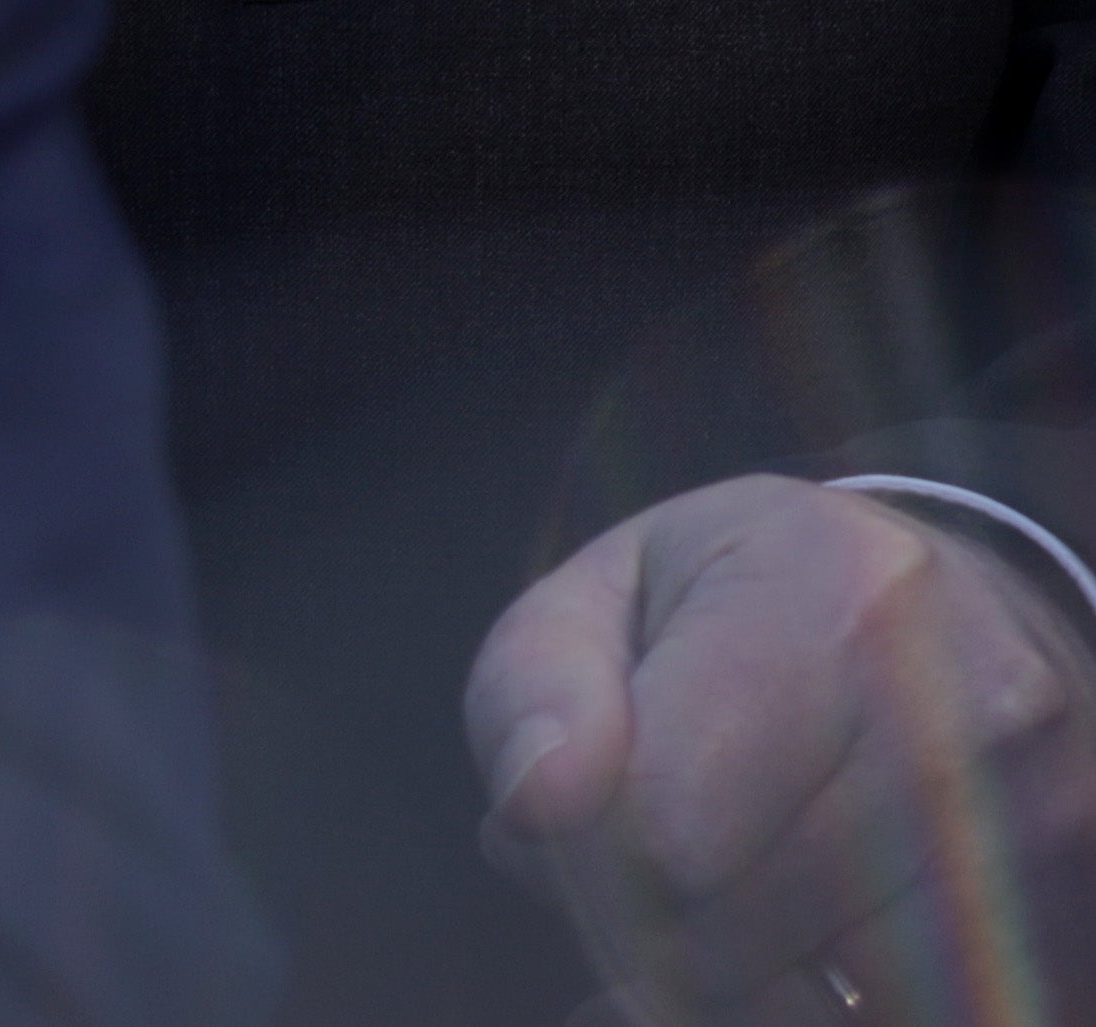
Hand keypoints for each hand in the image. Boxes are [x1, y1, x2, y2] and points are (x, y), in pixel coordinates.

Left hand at [474, 474, 1095, 1022]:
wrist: (963, 614)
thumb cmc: (750, 602)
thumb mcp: (608, 593)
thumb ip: (533, 686)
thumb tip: (539, 802)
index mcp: (837, 594)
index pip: (666, 824)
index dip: (582, 851)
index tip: (573, 814)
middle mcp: (973, 711)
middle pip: (730, 935)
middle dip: (641, 923)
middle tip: (640, 860)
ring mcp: (1047, 830)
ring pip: (812, 1009)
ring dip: (730, 980)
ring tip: (726, 885)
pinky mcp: (1070, 931)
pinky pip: (902, 1025)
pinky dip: (816, 1009)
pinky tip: (798, 950)